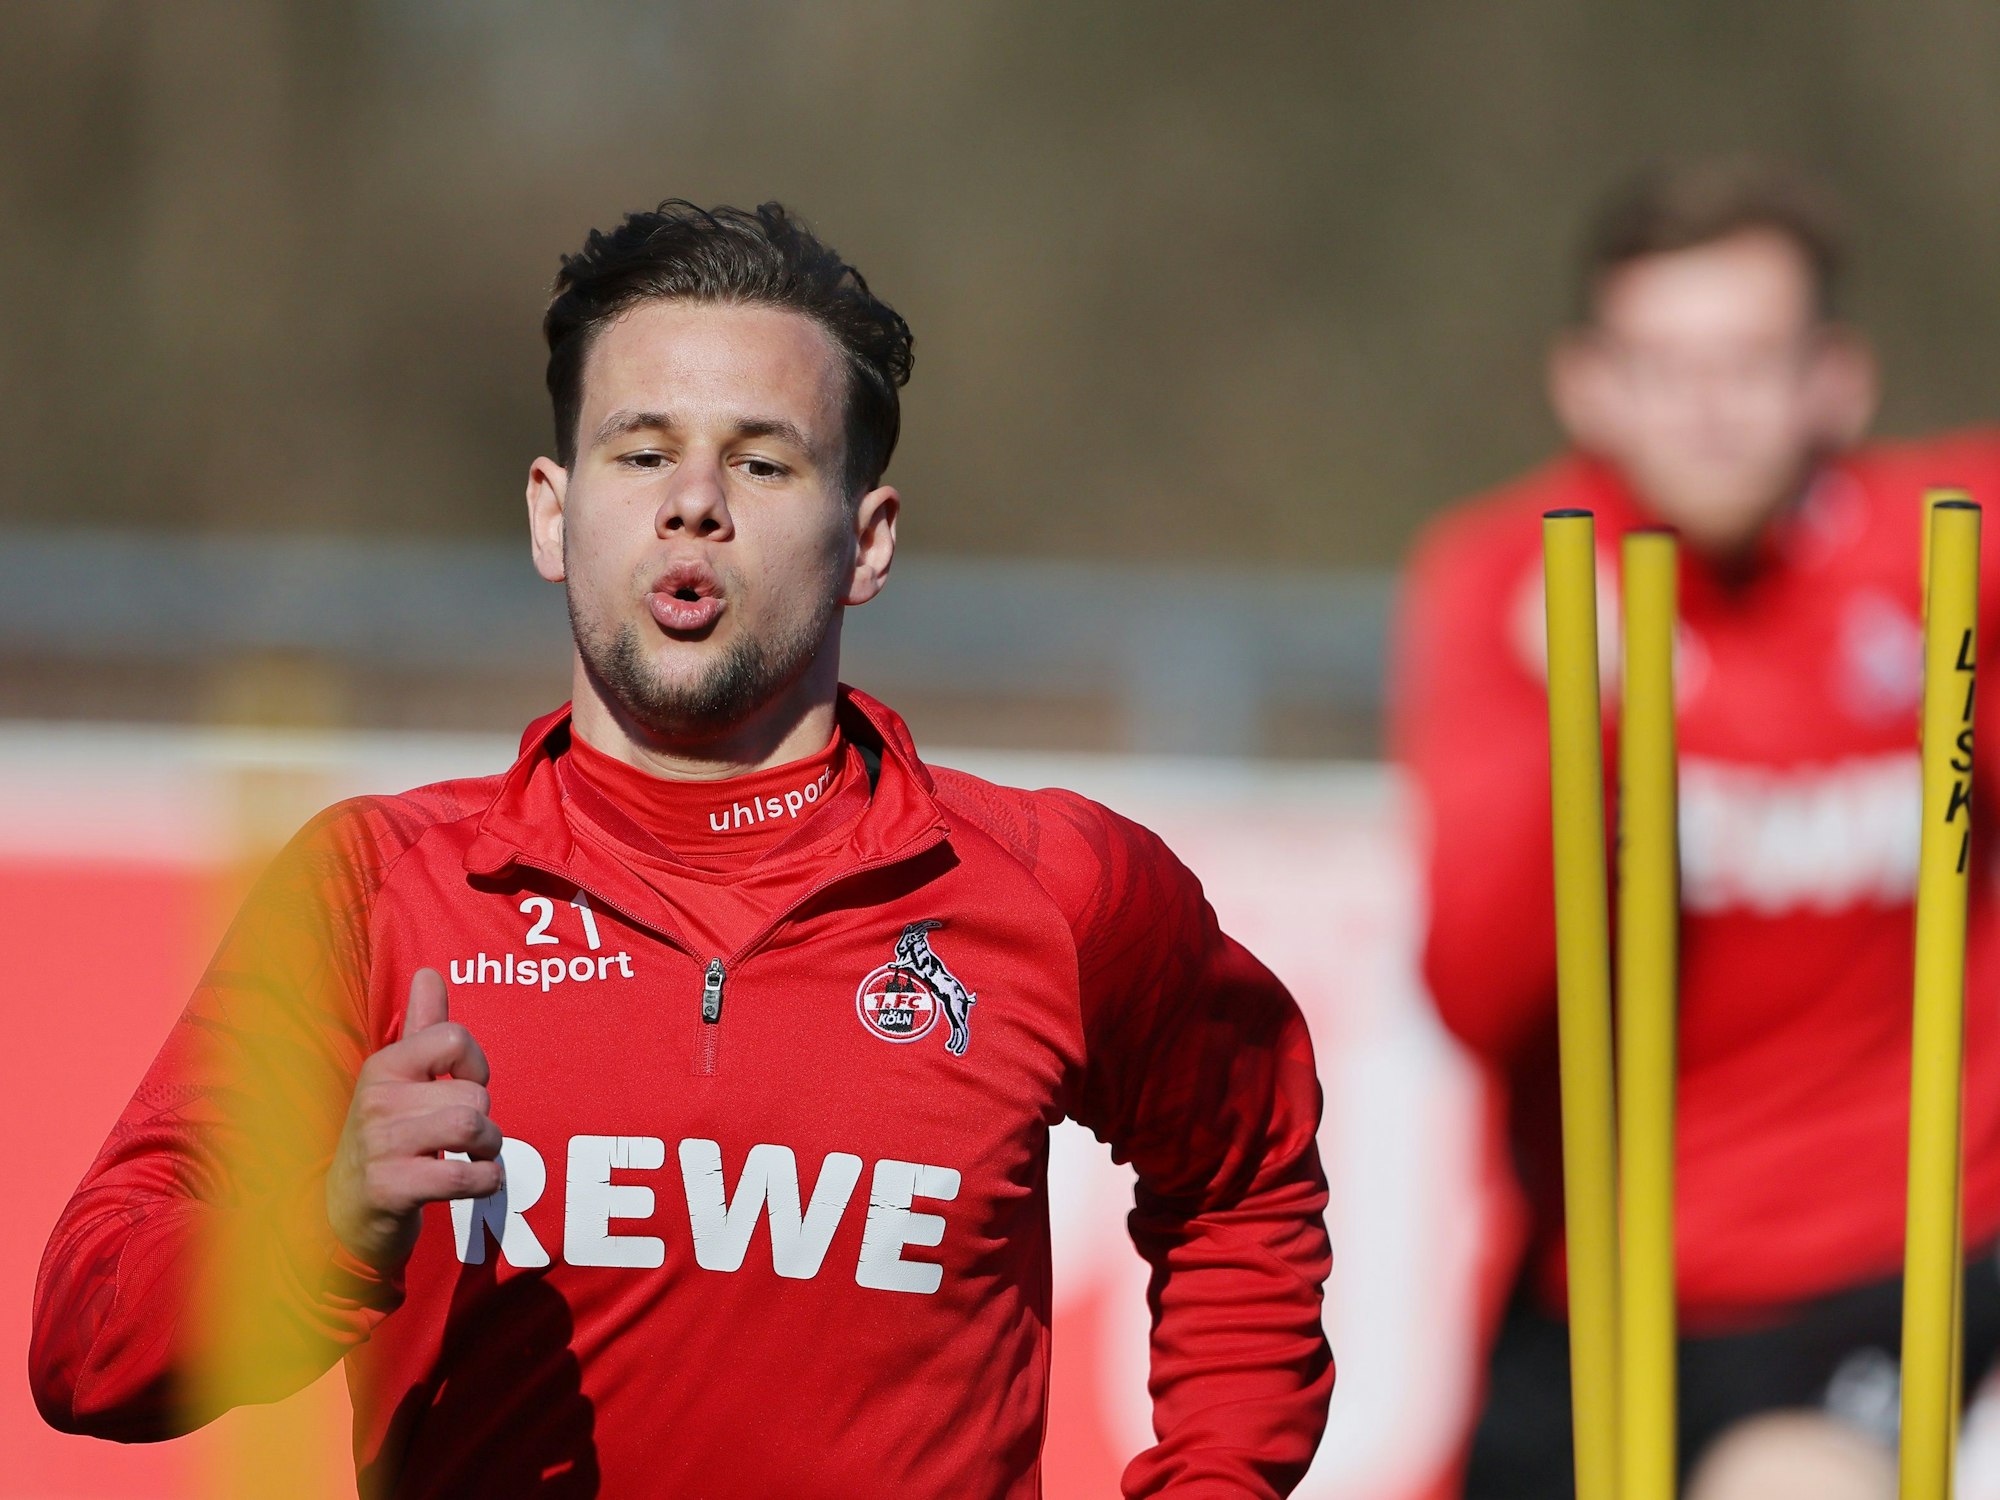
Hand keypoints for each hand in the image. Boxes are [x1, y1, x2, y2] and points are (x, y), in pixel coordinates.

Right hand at [325, 967, 500, 1271]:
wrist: (344, 1213)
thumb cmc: (387, 1137)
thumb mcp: (399, 1081)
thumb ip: (423, 1029)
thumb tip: (429, 973)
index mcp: (384, 1066)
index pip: (454, 1038)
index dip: (476, 1066)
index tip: (467, 1088)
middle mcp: (377, 1100)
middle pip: (473, 1095)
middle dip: (487, 1120)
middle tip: (469, 1138)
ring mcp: (380, 1145)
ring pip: (471, 1128)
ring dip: (490, 1149)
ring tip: (475, 1157)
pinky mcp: (389, 1188)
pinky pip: (461, 1176)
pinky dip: (485, 1181)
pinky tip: (476, 1182)